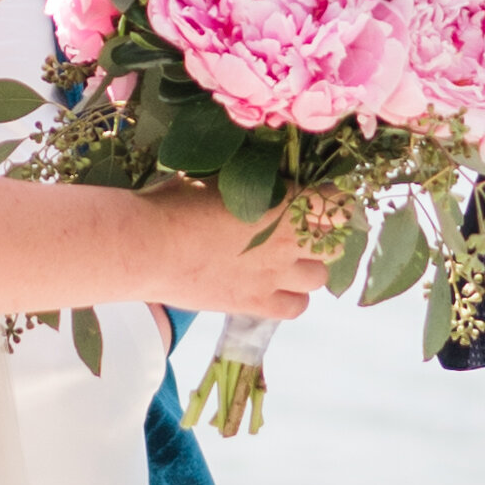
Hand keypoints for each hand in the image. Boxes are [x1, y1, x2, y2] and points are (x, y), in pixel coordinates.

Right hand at [142, 181, 336, 321]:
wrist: (147, 247)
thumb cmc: (174, 202)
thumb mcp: (218, 178)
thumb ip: (251, 180)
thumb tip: (265, 176)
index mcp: (283, 204)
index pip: (338, 205)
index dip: (335, 202)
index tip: (323, 199)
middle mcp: (287, 243)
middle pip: (334, 244)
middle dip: (324, 235)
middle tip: (305, 229)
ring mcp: (273, 276)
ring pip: (319, 278)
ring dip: (309, 267)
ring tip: (288, 260)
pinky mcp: (254, 303)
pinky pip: (295, 308)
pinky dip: (292, 298)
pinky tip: (273, 286)